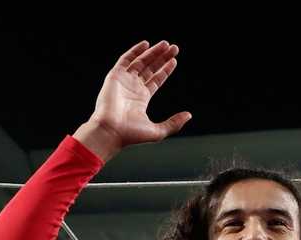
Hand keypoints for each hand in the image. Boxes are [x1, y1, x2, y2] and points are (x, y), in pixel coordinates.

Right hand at [75, 41, 190, 160]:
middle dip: (162, 58)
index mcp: (141, 99)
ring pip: (140, 61)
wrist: (111, 132)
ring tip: (166, 44)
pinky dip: (135, 51)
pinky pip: (125, 59)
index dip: (165, 70)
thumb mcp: (158, 131)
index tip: (174, 60)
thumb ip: (174, 123)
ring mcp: (124, 81)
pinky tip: (146, 44)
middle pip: (150, 68)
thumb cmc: (131, 135)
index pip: (156, 80)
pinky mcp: (115, 76)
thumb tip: (189, 115)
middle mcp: (133, 88)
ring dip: (153, 52)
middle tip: (174, 48)